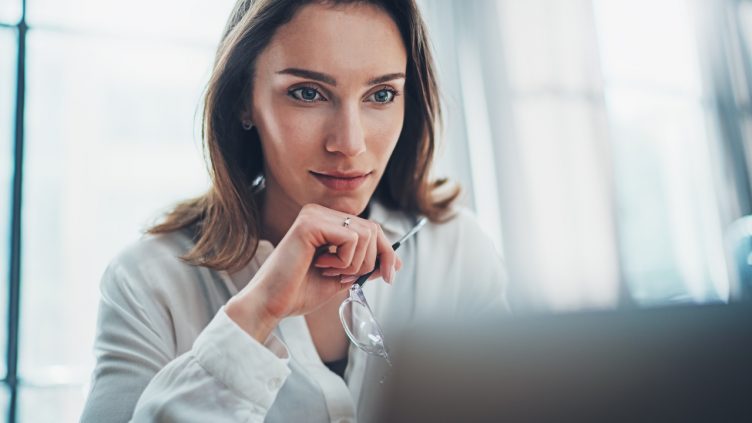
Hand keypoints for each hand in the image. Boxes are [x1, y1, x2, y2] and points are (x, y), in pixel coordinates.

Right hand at [226, 203, 402, 340]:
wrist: (271, 304)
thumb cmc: (298, 292)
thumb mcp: (341, 277)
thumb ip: (364, 265)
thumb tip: (394, 261)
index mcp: (325, 222)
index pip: (370, 228)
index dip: (385, 252)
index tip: (389, 275)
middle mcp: (320, 212)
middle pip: (372, 229)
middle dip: (373, 260)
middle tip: (348, 279)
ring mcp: (314, 215)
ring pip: (365, 235)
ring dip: (355, 264)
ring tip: (330, 273)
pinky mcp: (310, 223)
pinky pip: (351, 239)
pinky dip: (344, 261)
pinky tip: (322, 266)